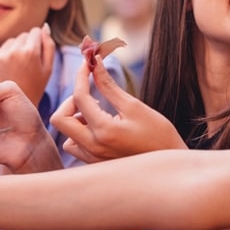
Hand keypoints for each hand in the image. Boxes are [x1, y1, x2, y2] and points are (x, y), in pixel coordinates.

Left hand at [0, 24, 53, 105]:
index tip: (38, 54)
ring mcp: (0, 56)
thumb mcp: (48, 69)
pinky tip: (9, 70)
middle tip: (28, 64)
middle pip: (22, 35)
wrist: (15, 106)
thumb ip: (49, 46)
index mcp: (30, 52)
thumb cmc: (35, 87)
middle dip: (26, 45)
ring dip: (14, 49)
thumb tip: (44, 27)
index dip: (38, 41)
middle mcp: (13, 51)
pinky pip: (0, 50)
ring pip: (10, 42)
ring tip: (19, 67)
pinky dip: (4, 56)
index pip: (35, 31)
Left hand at [51, 54, 184, 162]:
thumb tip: (95, 63)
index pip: (79, 98)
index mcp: (103, 131)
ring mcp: (93, 159)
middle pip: (60, 119)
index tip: (88, 64)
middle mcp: (93, 148)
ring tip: (98, 114)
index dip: (81, 76)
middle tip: (91, 95)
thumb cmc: (158, 134)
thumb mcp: (134, 106)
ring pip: (66, 136)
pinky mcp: (96, 165)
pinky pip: (76, 147)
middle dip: (71, 101)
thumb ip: (109, 86)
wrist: (170, 166)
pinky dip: (81, 134)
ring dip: (75, 120)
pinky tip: (99, 128)